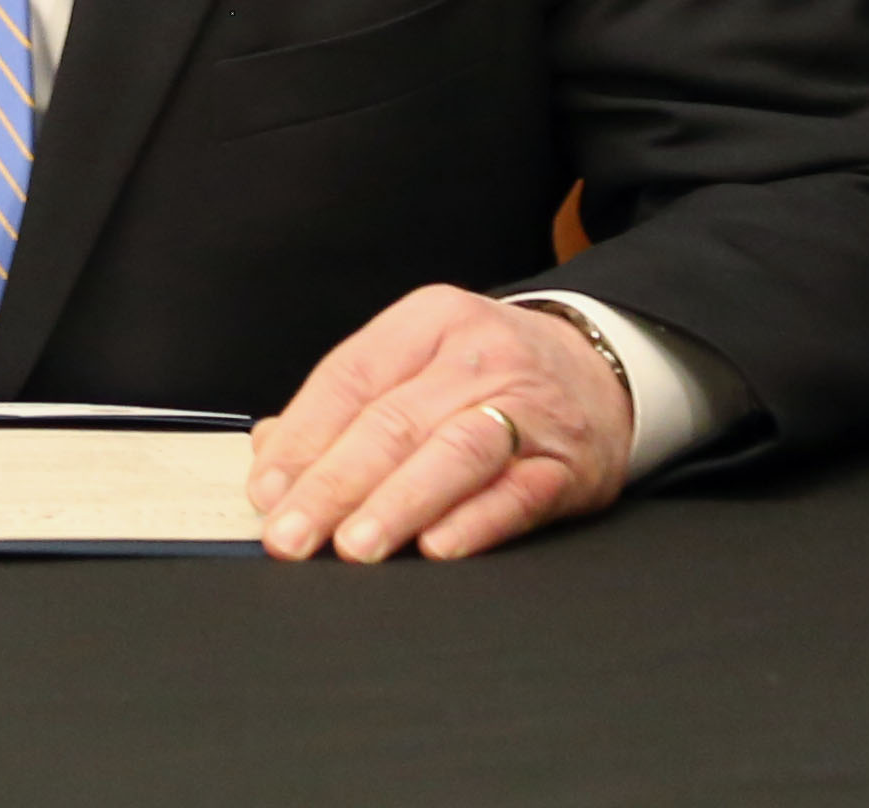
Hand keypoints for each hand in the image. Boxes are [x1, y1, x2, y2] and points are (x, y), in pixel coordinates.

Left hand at [248, 287, 633, 563]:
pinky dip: (475, 522)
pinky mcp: (569, 464)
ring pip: (453, 454)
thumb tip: (269, 452)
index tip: (266, 490)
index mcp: (431, 321)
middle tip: (290, 535)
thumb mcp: (421, 360)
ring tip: (353, 547)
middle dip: (333, 485)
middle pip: (394, 422)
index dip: (303, 438)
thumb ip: (347, 404)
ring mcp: (529, 409)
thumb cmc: (489, 373)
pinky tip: (437, 547)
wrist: (602, 370)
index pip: (351, 377)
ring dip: (397, 504)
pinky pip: (518, 494)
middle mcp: (480, 357)